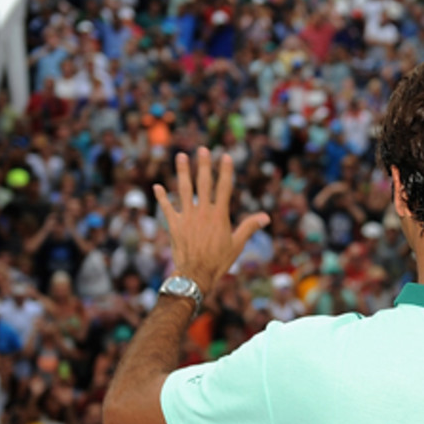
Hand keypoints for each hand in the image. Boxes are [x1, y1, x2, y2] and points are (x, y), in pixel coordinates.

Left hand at [154, 149, 269, 293]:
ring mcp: (187, 217)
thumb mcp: (237, 244)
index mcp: (219, 215)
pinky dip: (162, 197)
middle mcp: (203, 212)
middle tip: (202, 149)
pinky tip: (157, 187)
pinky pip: (167, 208)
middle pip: (203, 183)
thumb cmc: (219, 261)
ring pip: (184, 189)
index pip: (224, 187)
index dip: (225, 171)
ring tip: (180, 156)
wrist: (196, 274)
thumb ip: (249, 227)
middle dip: (203, 165)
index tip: (225, 156)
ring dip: (182, 172)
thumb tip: (266, 217)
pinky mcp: (174, 225)